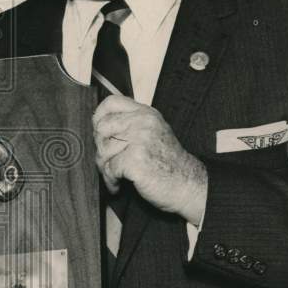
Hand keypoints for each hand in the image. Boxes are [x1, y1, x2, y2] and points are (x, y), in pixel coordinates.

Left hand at [92, 94, 207, 225]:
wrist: (189, 185)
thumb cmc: (170, 164)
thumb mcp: (154, 133)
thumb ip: (132, 125)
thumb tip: (99, 126)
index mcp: (146, 114)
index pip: (112, 102)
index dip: (99, 116)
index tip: (99, 132)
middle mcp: (143, 123)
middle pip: (102, 127)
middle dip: (100, 147)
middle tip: (107, 160)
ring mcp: (139, 140)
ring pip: (103, 150)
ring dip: (105, 168)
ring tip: (115, 175)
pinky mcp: (135, 159)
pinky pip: (109, 168)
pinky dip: (111, 180)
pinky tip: (119, 185)